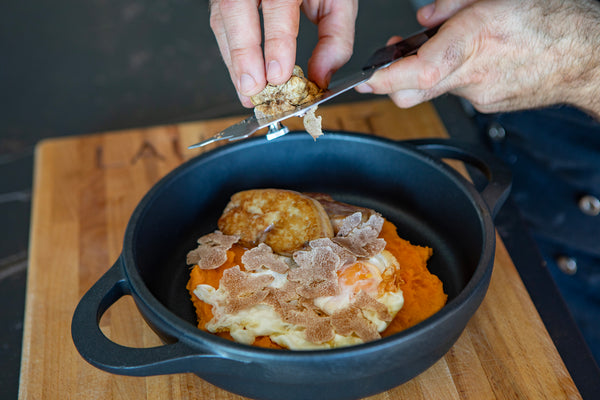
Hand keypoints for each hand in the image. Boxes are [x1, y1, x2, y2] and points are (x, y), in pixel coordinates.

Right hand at [210, 0, 357, 106]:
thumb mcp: (338, 2)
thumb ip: (335, 39)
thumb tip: (320, 77)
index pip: (278, 6)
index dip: (276, 43)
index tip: (278, 75)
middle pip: (235, 9)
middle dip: (243, 54)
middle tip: (254, 88)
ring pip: (222, 19)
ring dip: (233, 61)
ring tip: (248, 92)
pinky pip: (220, 24)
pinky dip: (230, 54)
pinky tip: (242, 76)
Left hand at [356, 0, 599, 117]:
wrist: (587, 56)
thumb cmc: (551, 20)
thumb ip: (453, 5)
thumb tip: (423, 18)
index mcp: (477, 38)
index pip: (420, 69)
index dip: (387, 78)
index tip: (365, 79)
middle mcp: (474, 73)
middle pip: (413, 91)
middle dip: (392, 80)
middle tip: (388, 62)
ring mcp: (480, 95)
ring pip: (432, 91)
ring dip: (426, 74)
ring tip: (445, 49)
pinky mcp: (486, 106)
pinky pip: (456, 93)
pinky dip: (453, 78)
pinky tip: (472, 61)